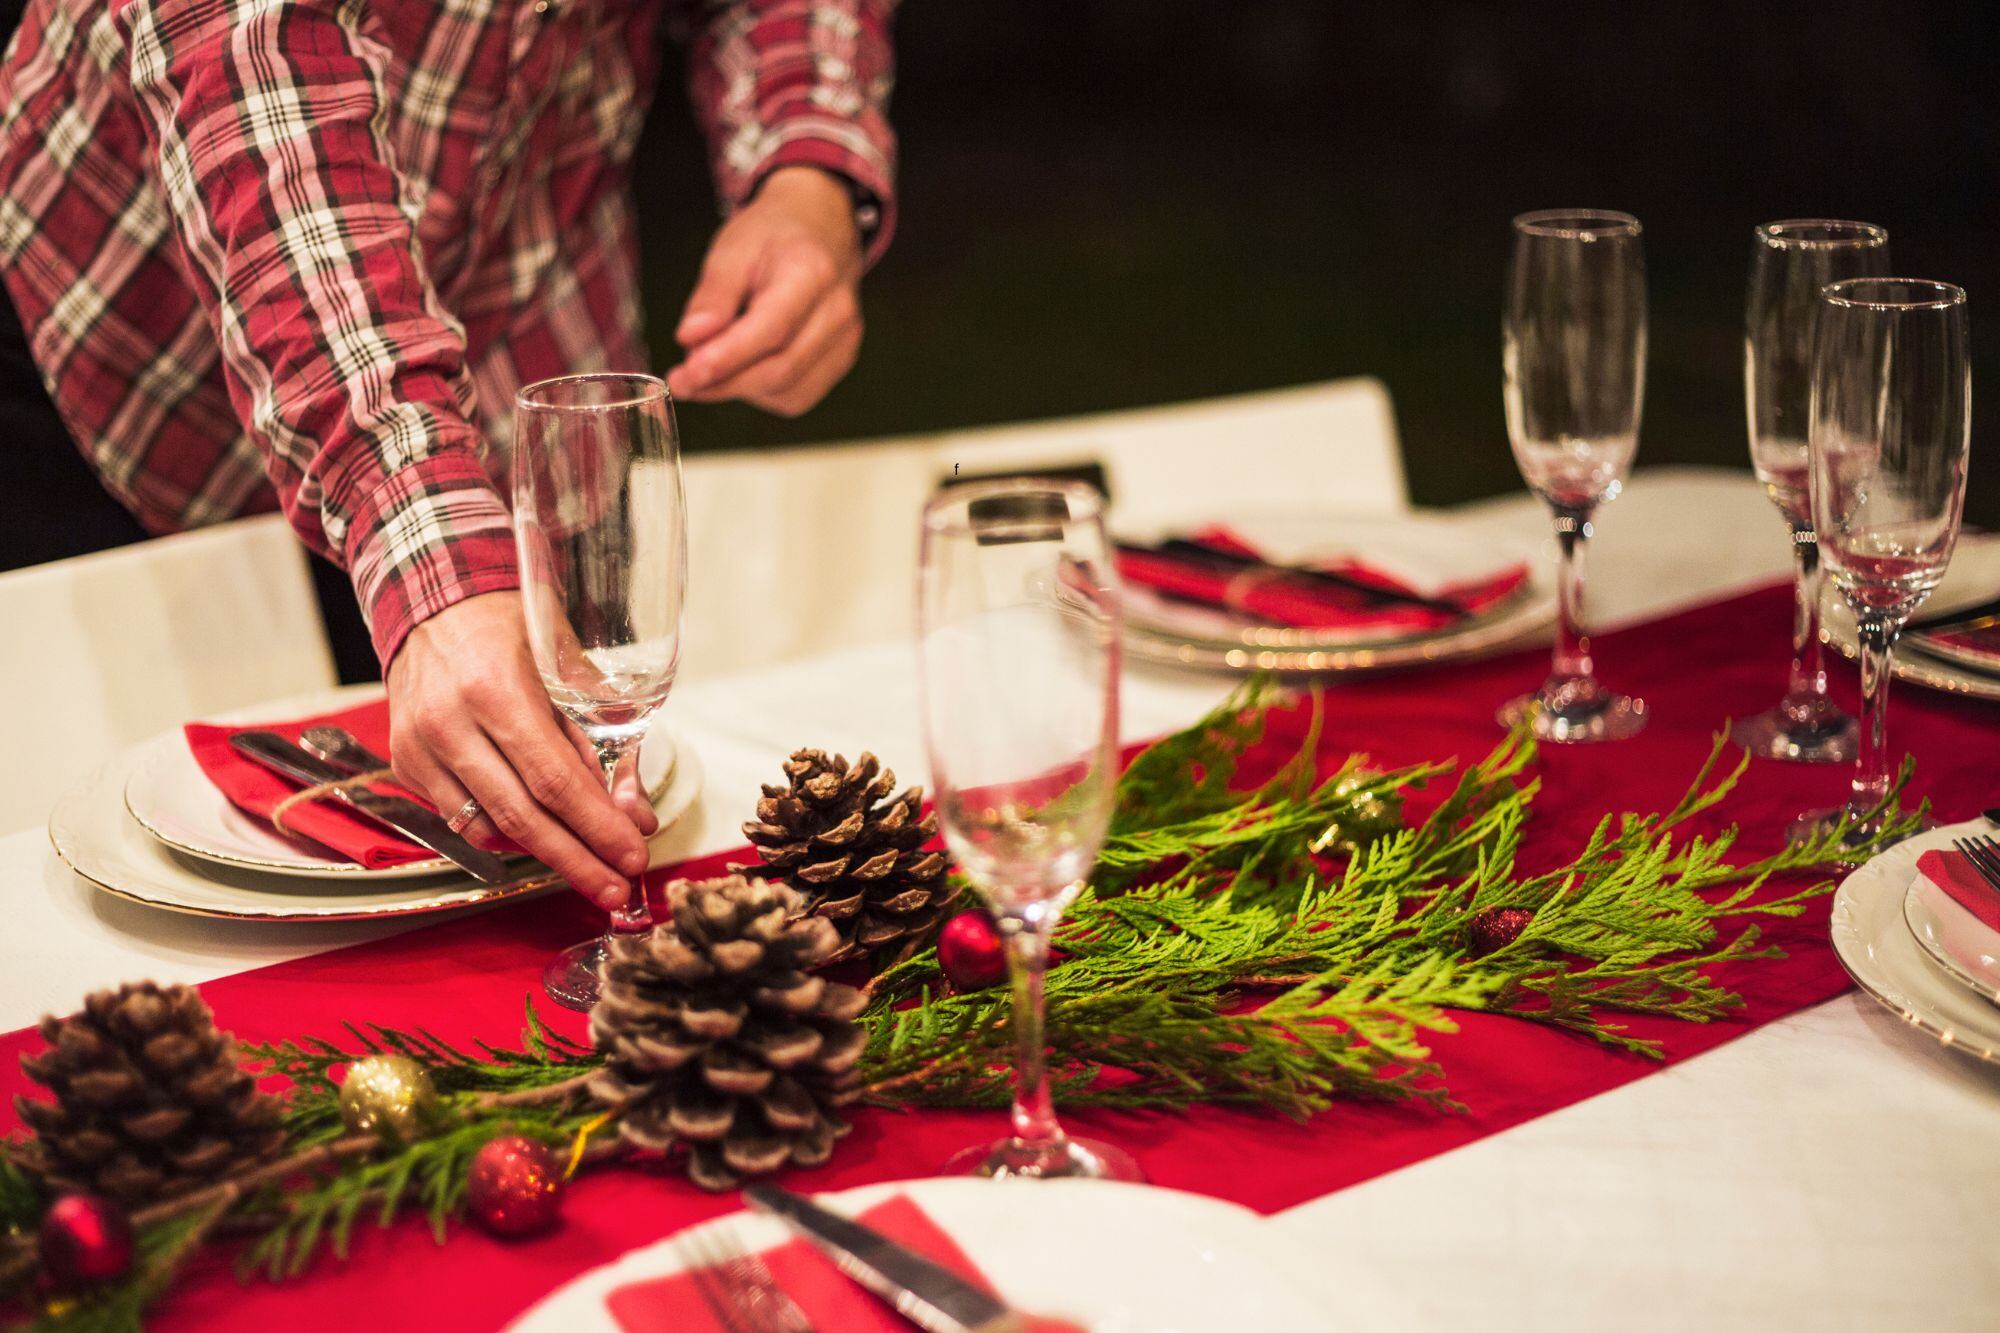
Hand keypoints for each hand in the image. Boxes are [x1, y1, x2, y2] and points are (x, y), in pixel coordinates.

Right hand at [385, 591, 659, 908]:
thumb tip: (634, 811)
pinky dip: (504, 833)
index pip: (554, 780)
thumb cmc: (511, 627)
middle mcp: (449, 724)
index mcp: (495, 690)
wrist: (434, 603)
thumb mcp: (569, 665)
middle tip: (617, 890)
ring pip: (488, 827)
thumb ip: (603, 737)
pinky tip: (538, 836)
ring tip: (590, 868)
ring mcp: (418, 747)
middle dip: (577, 860)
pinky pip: (460, 818)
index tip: (633, 856)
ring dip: (544, 854)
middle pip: (522, 816)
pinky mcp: (404, 763)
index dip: (597, 826)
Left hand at [666, 166, 863, 416]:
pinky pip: (797, 395)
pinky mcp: (841, 360)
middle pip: (780, 369)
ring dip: (740, 389)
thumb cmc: (773, 235)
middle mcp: (838, 311)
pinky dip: (762, 393)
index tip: (685, 376)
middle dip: (724, 383)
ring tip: (710, 364)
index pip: (769, 330)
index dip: (725, 359)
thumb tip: (690, 339)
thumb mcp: (732, 248)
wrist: (820, 226)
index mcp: (811, 273)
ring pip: (787, 391)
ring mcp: (845, 340)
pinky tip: (743, 369)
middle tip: (681, 382)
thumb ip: (712, 295)